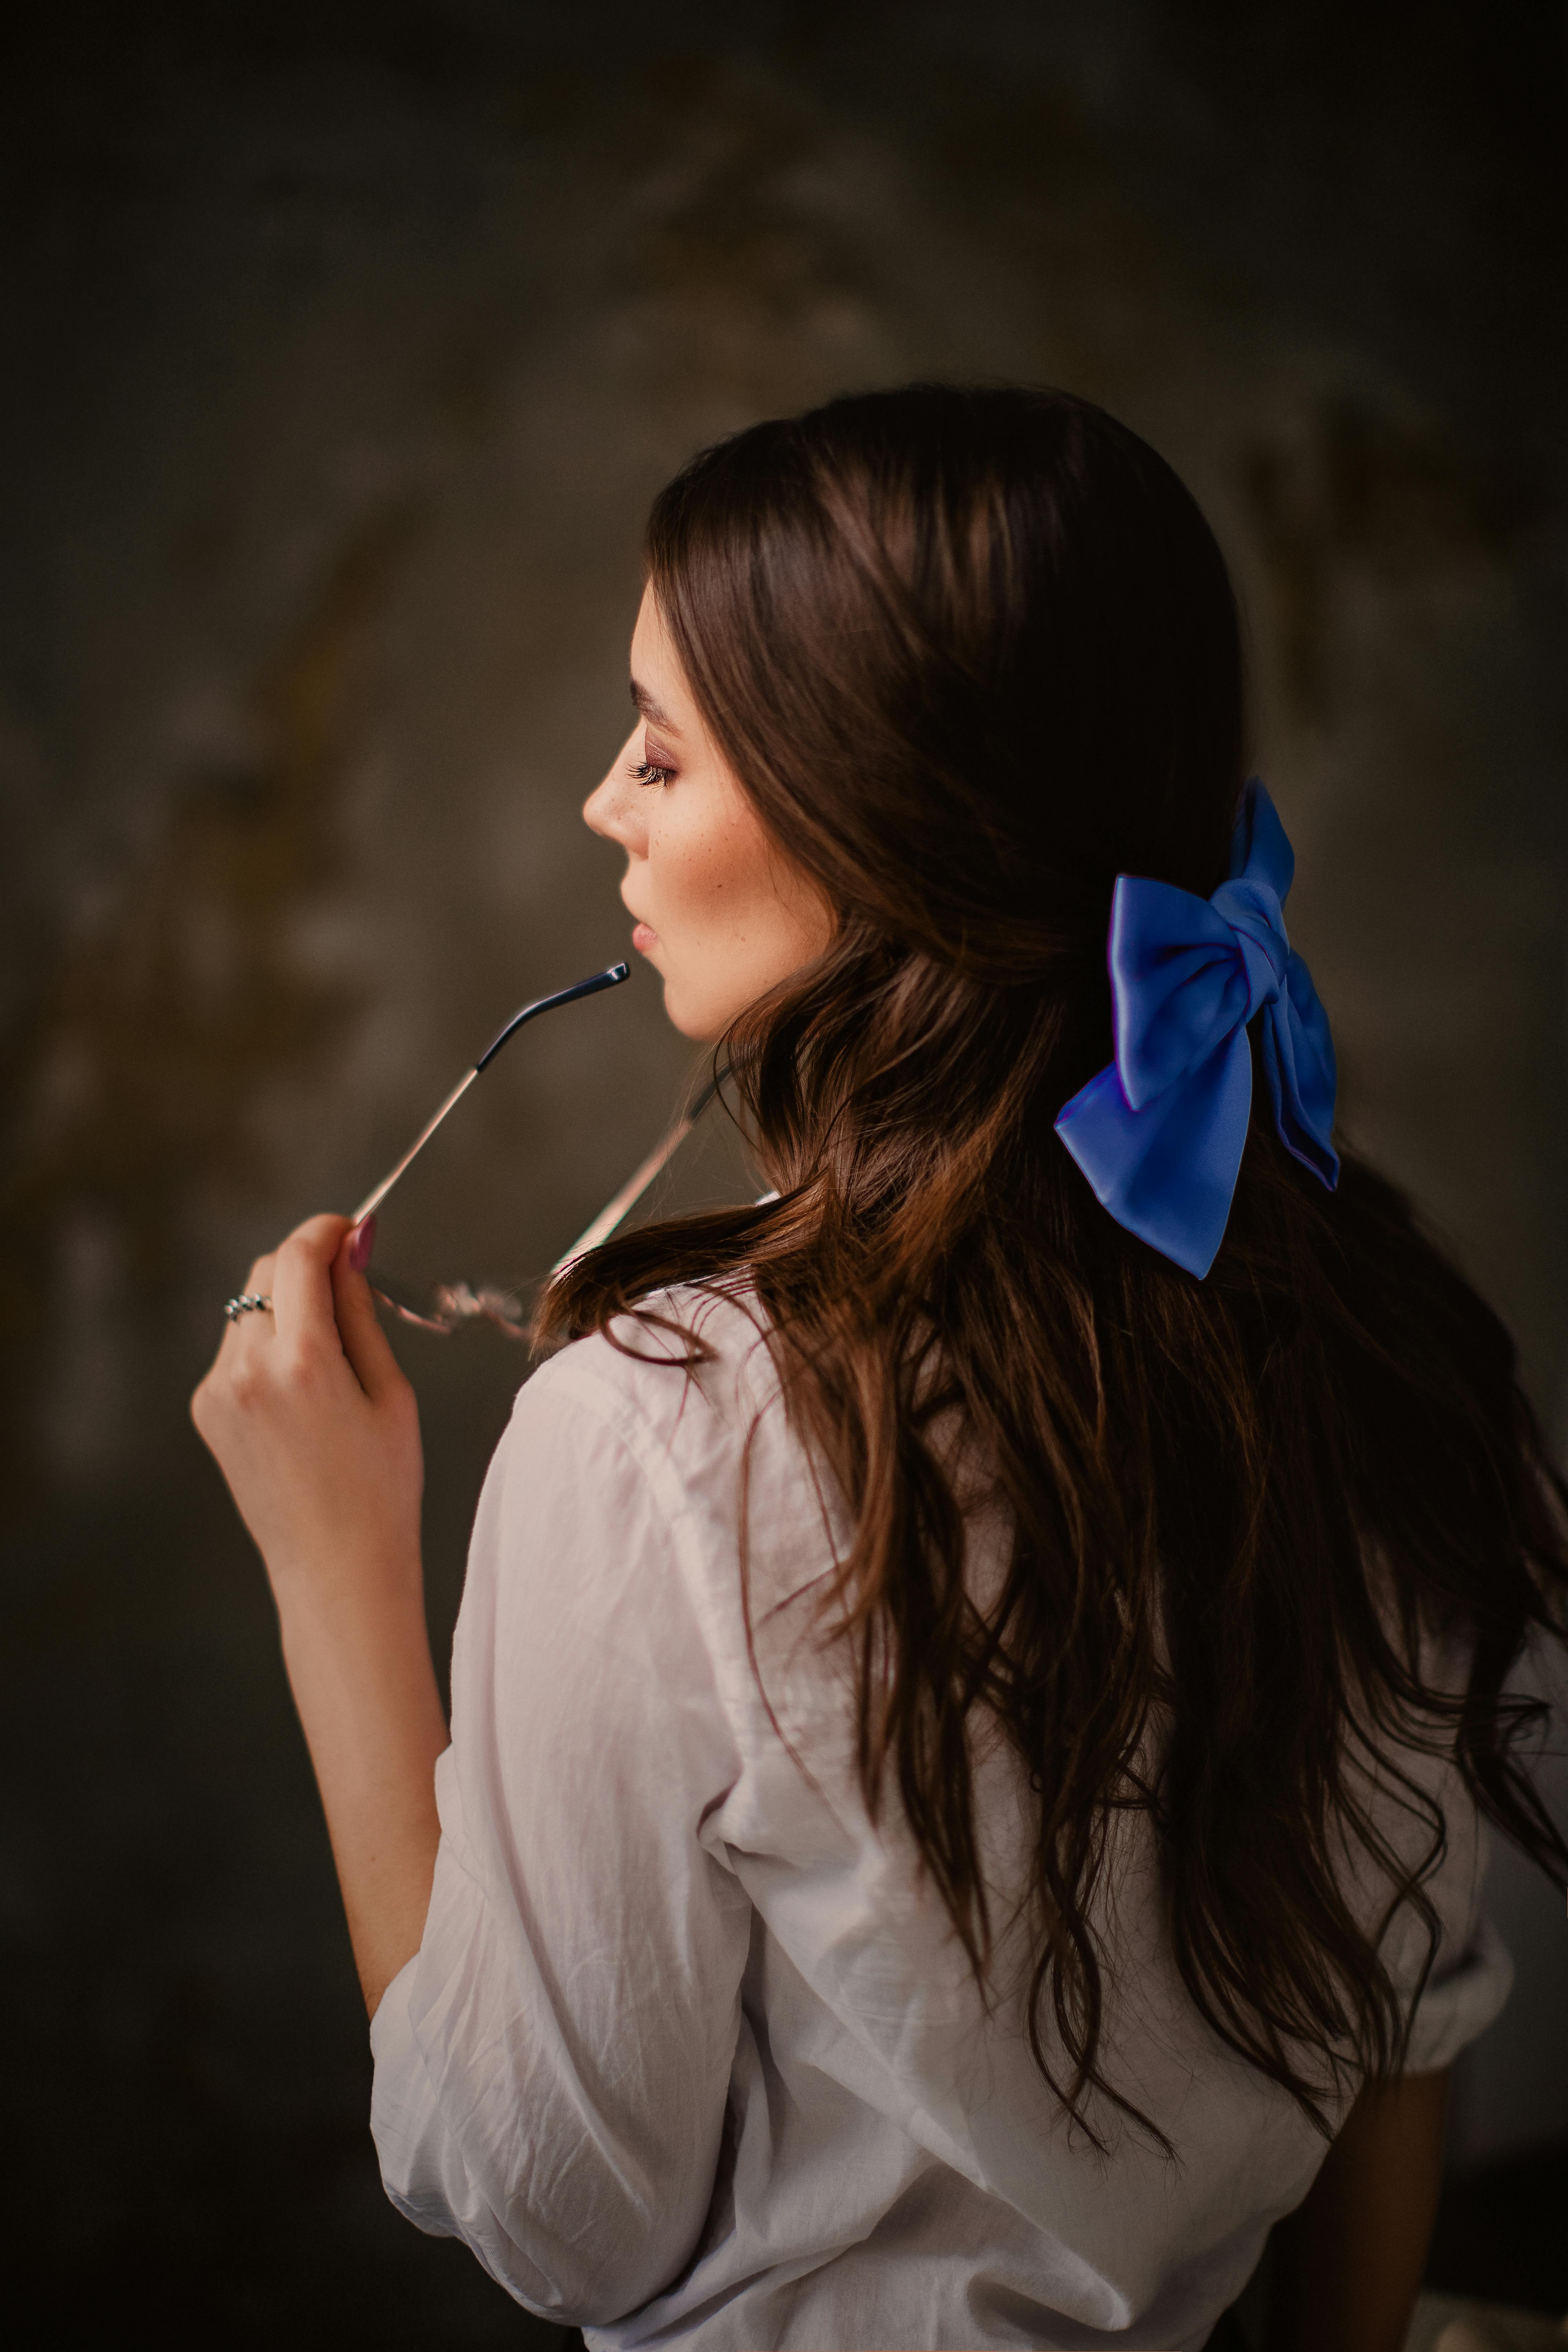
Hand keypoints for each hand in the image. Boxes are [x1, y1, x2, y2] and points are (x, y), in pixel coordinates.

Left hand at [192, 1213, 422, 1614]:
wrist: (335, 1565)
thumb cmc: (381, 1486)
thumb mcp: (391, 1392)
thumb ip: (362, 1313)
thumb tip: (352, 1250)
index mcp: (304, 1361)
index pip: (300, 1255)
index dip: (328, 1229)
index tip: (352, 1229)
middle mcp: (249, 1369)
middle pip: (266, 1272)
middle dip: (305, 1263)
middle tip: (348, 1280)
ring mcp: (219, 1391)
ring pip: (248, 1310)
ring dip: (286, 1306)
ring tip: (330, 1353)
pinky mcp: (207, 1410)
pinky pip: (236, 1350)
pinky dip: (267, 1346)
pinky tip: (302, 1389)